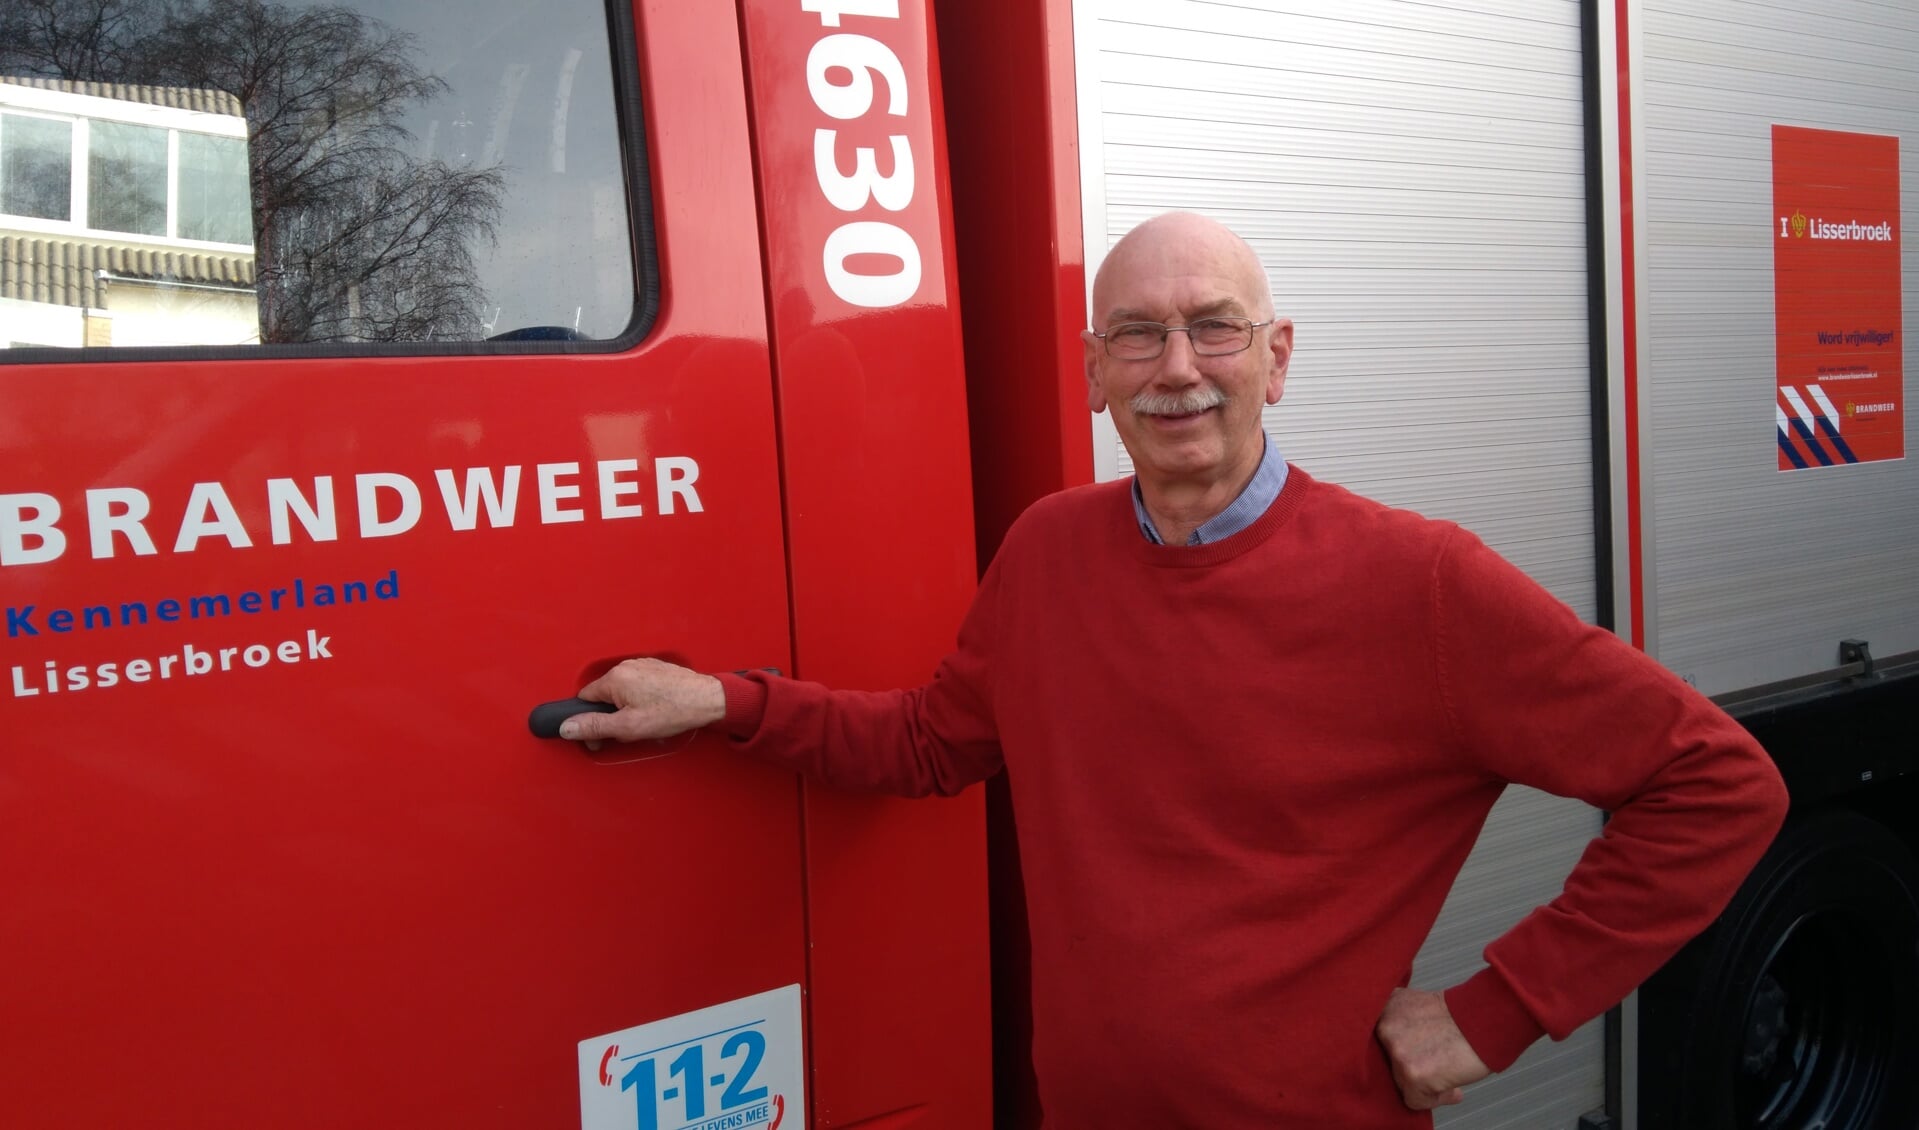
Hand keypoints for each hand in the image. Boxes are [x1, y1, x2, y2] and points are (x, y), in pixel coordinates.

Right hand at [559, 658, 726, 748]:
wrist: (707, 700)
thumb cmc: (673, 711)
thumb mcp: (628, 727)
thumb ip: (595, 726)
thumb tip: (567, 727)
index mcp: (615, 678)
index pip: (584, 699)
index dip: (588, 721)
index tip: (597, 736)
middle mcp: (626, 666)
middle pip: (603, 696)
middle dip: (611, 717)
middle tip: (627, 732)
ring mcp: (642, 665)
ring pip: (621, 692)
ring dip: (626, 709)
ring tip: (647, 721)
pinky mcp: (656, 669)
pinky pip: (638, 687)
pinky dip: (641, 701)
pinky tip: (656, 711)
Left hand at [1374, 987, 1490, 1110]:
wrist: (1486, 1019)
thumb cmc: (1463, 1015)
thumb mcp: (1418, 1004)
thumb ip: (1402, 1022)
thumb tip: (1399, 1053)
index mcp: (1385, 1008)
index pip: (1378, 1043)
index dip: (1400, 1052)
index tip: (1414, 1054)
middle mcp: (1385, 1028)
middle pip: (1389, 1064)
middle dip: (1411, 1066)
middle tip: (1434, 1062)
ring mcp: (1397, 1052)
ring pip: (1401, 1083)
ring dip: (1423, 1083)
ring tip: (1446, 1071)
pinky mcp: (1411, 1074)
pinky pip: (1415, 1101)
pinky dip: (1435, 1099)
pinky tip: (1451, 1087)